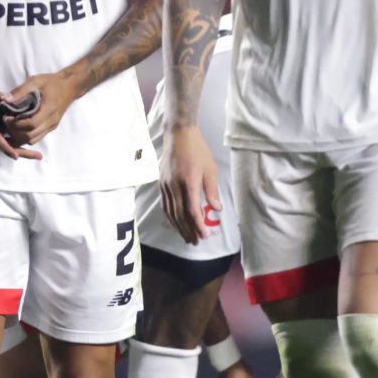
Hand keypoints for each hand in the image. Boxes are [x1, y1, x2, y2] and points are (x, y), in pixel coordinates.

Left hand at [0, 71, 78, 146]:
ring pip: (32, 140)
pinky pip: (36, 137)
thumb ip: (20, 90)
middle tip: (5, 122)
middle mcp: (51, 121)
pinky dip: (25, 136)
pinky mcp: (51, 127)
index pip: (31, 124)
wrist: (69, 86)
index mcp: (48, 109)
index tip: (6, 117)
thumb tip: (4, 99)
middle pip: (30, 136)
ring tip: (10, 125)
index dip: (16, 124)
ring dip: (19, 136)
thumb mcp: (35, 81)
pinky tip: (18, 128)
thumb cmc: (51, 82)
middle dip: (14, 131)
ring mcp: (52, 126)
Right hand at [0, 82, 37, 159]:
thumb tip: (22, 107)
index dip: (7, 148)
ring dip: (21, 151)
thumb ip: (6, 104)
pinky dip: (15, 145)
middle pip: (4, 147)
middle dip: (22, 153)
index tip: (16, 156)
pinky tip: (28, 145)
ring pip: (5, 147)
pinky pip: (3, 144)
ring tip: (37, 154)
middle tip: (39, 156)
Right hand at [160, 125, 222, 244]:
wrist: (178, 135)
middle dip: (188, 230)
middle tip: (195, 242)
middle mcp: (174, 186)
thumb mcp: (210, 169)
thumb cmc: (198, 150)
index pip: (192, 210)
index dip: (198, 225)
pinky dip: (170, 216)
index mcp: (189, 183)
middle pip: (180, 215)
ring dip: (178, 226)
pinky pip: (165, 204)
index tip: (204, 235)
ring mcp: (165, 185)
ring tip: (185, 236)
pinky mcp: (161, 183)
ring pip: (170, 211)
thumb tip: (217, 208)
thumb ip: (212, 190)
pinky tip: (175, 222)